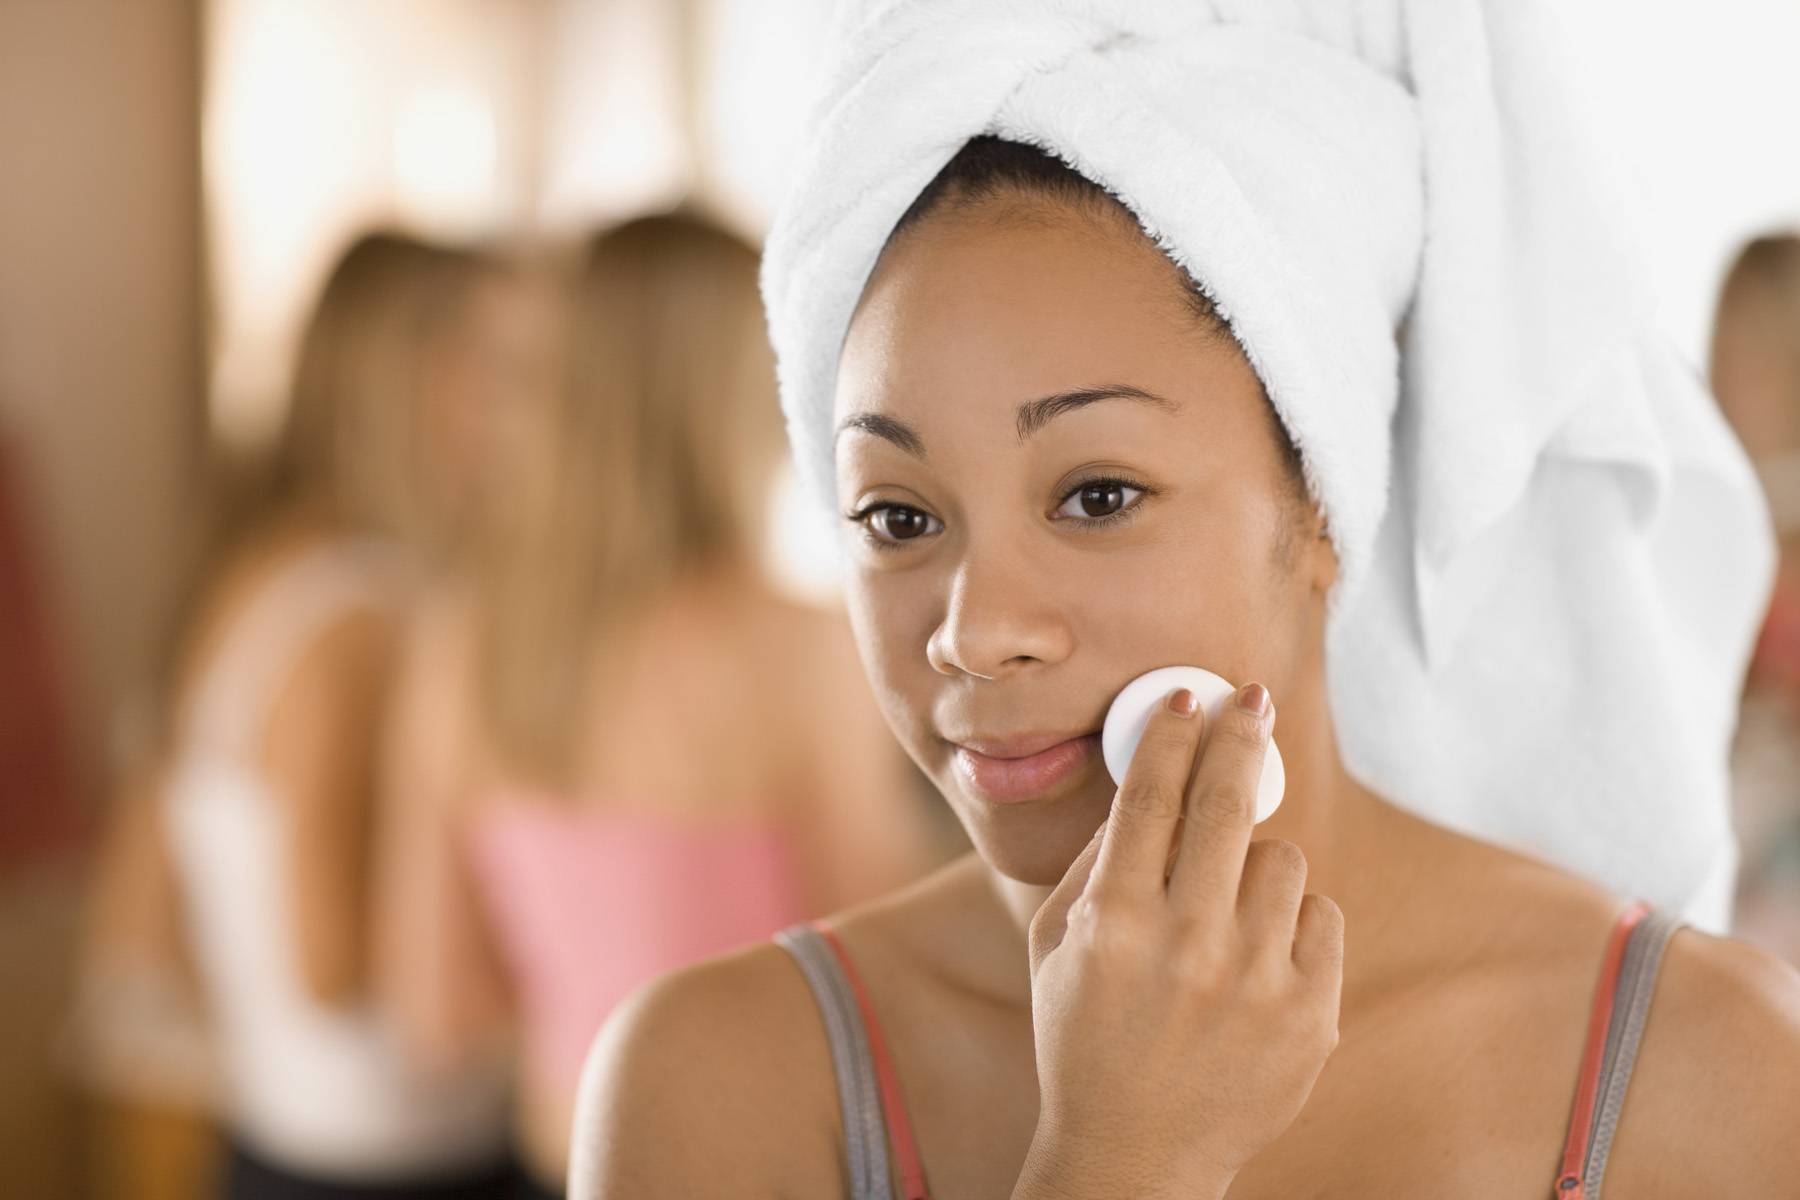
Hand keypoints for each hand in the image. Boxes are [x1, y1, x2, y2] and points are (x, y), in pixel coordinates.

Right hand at [1014, 684, 1342, 1199]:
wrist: (1136, 1153)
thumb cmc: (1083, 1036)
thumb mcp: (1055, 946)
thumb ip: (1093, 863)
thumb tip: (1144, 780)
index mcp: (1113, 923)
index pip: (1150, 799)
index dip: (1171, 735)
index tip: (1189, 696)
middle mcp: (1187, 946)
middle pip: (1227, 804)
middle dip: (1240, 735)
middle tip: (1251, 700)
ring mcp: (1255, 983)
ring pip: (1282, 858)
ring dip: (1255, 864)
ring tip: (1227, 909)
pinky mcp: (1310, 1015)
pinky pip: (1321, 914)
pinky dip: (1291, 922)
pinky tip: (1256, 958)